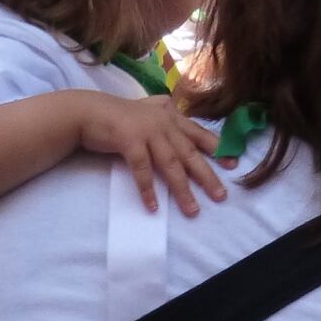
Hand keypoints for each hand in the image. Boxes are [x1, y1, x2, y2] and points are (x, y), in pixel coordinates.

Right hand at [73, 93, 228, 214]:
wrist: (87, 112)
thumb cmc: (116, 115)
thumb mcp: (146, 110)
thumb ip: (162, 112)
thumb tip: (175, 113)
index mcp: (169, 115)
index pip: (198, 133)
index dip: (216, 149)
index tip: (233, 163)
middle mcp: (163, 122)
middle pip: (190, 153)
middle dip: (207, 176)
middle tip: (220, 196)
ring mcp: (147, 130)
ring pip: (170, 165)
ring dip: (182, 190)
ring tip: (192, 210)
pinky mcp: (129, 140)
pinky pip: (142, 170)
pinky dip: (147, 189)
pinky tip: (153, 207)